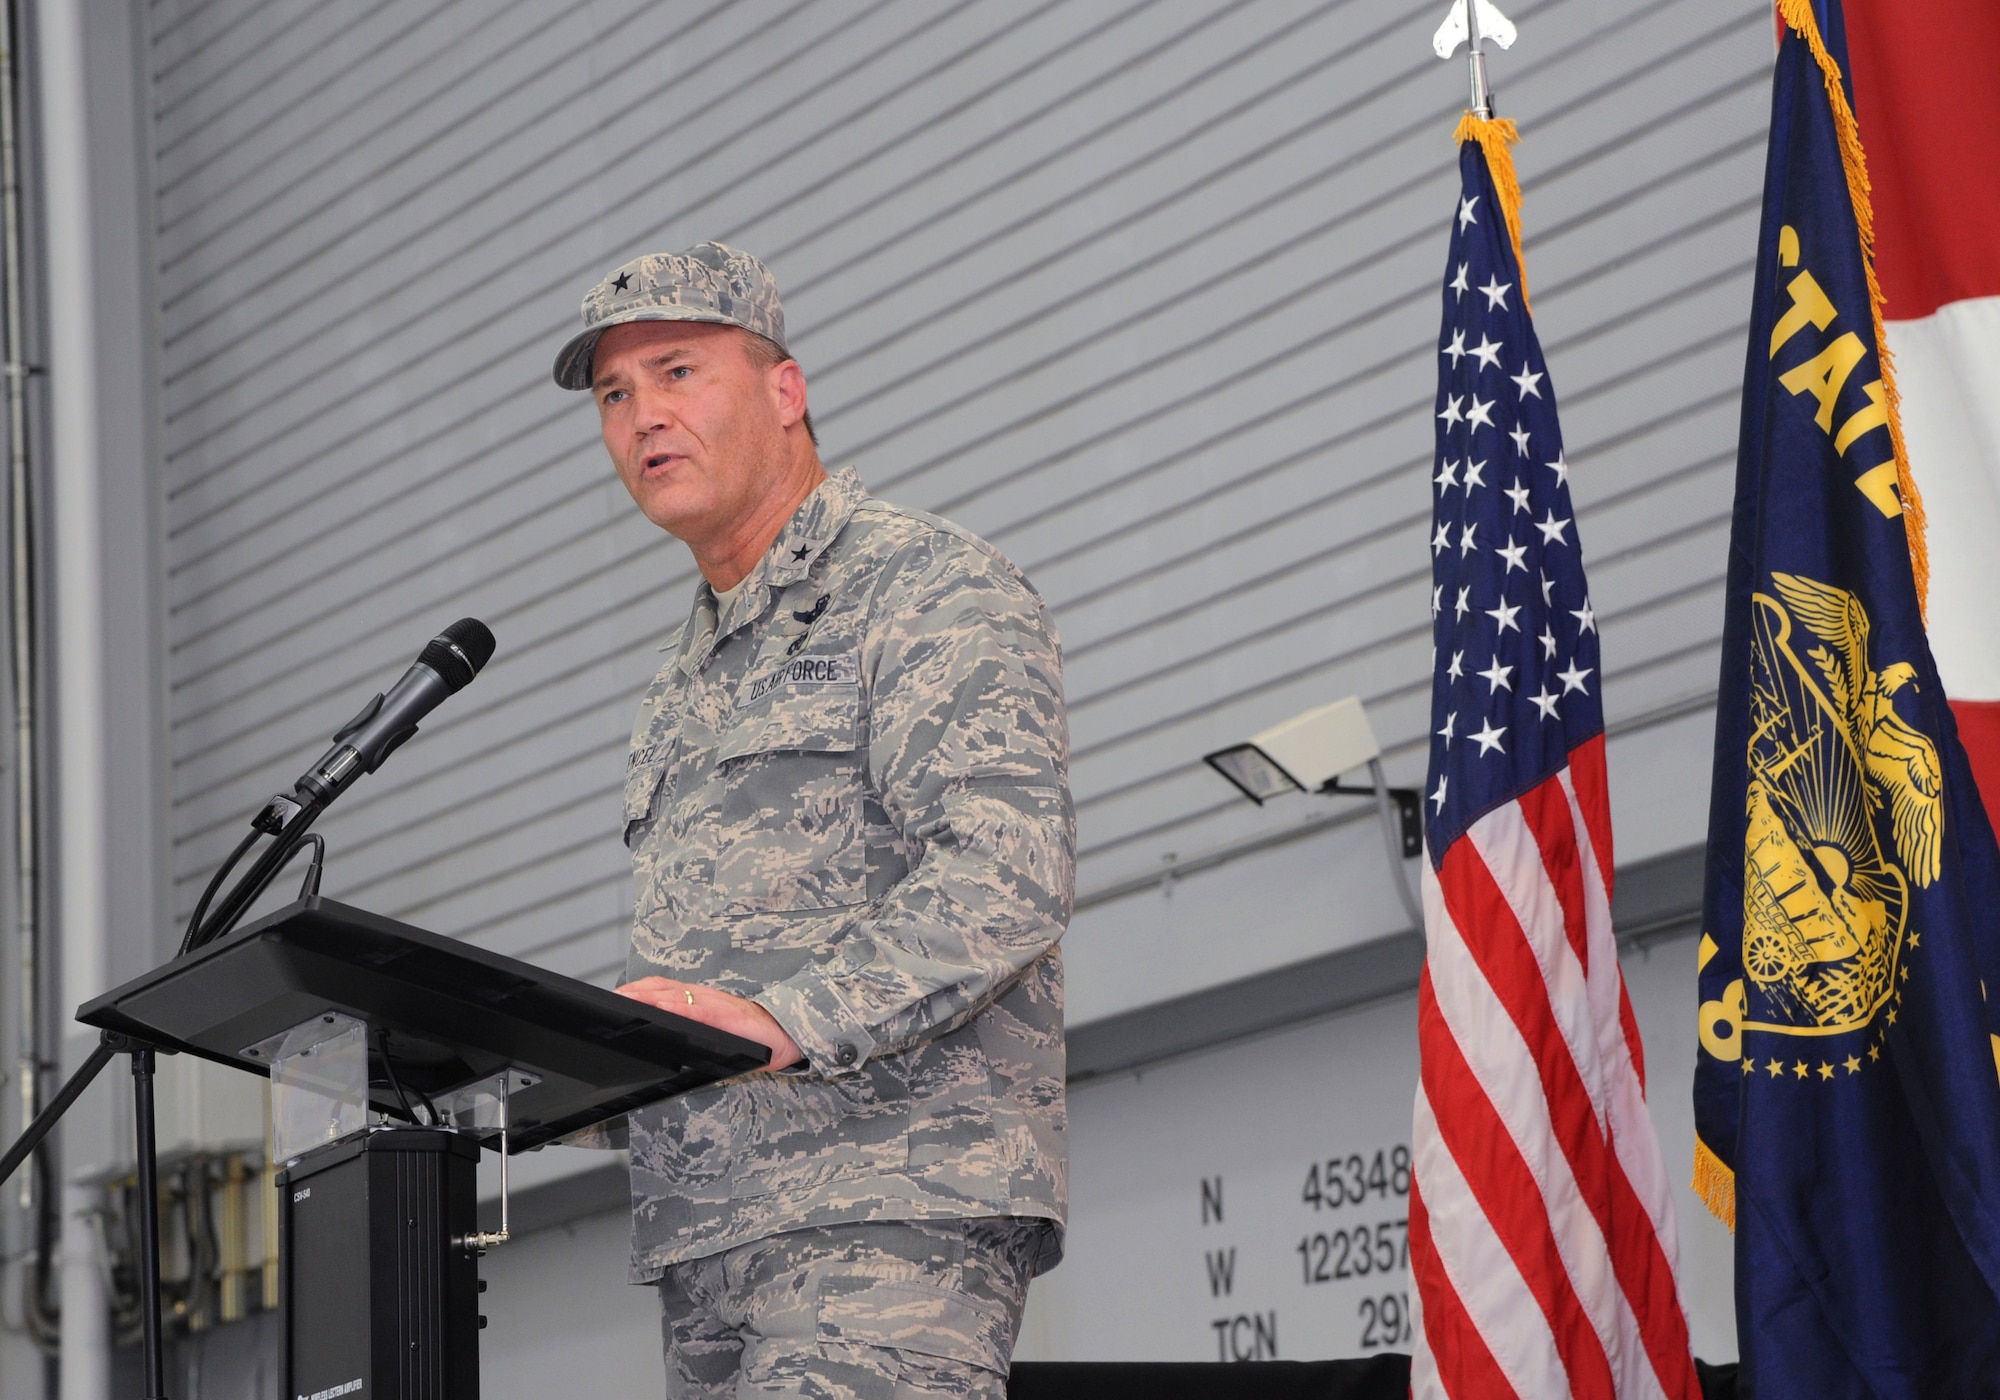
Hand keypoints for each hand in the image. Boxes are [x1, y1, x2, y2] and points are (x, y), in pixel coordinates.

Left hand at [615, 976, 803, 1070]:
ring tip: (625, 1001)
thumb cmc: (755, 1036)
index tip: (616, 997)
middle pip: (661, 988)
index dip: (639, 990)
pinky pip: (696, 1010)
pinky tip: (661, 1010)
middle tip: (610, 1000)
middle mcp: (704, 996)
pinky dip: (676, 1008)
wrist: (789, 1034)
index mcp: (701, 1000)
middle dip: (634, 992)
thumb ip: (698, 1030)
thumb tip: (673, 1041)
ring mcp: (714, 1004)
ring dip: (647, 997)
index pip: (663, 989)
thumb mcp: (719, 1032)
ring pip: (674, 995)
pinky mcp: (725, 1015)